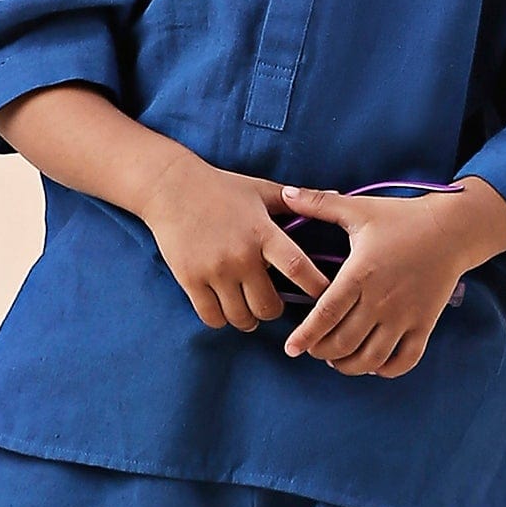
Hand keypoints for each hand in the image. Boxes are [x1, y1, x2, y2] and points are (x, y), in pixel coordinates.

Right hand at [140, 157, 333, 332]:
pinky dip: (222, 319)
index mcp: (262, 232)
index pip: (297, 267)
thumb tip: (335, 193)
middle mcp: (240, 255)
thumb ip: (296, 201)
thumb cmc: (221, 188)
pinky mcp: (190, 280)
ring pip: (241, 317)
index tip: (326, 299)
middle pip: (268, 306)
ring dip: (248, 318)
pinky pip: (212, 317)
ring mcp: (214, 270)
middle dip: (274, 311)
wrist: (170, 187)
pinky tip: (225, 309)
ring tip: (249, 310)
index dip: (315, 288)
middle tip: (272, 305)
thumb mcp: (261, 190)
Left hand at [273, 184, 470, 377]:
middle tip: (312, 349)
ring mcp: (404, 316)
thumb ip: (319, 204)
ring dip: (349, 366)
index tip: (291, 349)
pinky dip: (387, 370)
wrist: (452, 228)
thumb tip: (286, 193)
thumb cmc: (402, 218)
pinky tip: (374, 364)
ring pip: (371, 358)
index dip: (305, 336)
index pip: (326, 314)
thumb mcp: (358, 208)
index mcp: (360, 274)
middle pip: (344, 342)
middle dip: (322, 352)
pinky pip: (405, 360)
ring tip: (337, 360)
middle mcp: (381, 300)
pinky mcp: (424, 324)